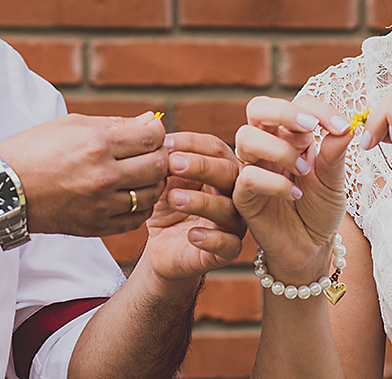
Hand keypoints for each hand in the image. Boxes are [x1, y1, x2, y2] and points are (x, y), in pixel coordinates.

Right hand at [0, 112, 167, 236]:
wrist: (4, 189)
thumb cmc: (35, 150)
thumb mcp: (73, 125)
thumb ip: (117, 123)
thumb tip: (153, 121)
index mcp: (97, 144)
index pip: (152, 137)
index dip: (157, 132)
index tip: (150, 133)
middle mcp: (103, 176)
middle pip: (157, 166)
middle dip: (160, 156)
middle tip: (151, 153)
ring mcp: (100, 205)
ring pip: (151, 194)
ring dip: (153, 182)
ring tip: (142, 173)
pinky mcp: (96, 226)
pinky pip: (136, 219)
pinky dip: (140, 206)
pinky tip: (131, 194)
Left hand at [142, 131, 245, 281]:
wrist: (163, 247)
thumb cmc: (167, 207)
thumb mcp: (164, 181)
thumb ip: (166, 163)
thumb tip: (158, 139)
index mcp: (222, 169)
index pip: (216, 148)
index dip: (192, 143)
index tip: (164, 143)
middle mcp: (234, 193)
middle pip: (229, 173)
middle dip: (201, 166)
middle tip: (173, 163)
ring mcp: (234, 222)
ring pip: (228, 209)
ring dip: (201, 201)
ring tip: (174, 198)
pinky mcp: (228, 251)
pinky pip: (228, 245)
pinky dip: (211, 238)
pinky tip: (192, 234)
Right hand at [232, 96, 353, 281]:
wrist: (310, 248)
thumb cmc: (319, 210)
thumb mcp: (334, 181)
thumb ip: (335, 155)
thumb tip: (347, 126)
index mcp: (290, 136)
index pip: (296, 105)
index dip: (318, 109)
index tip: (343, 126)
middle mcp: (267, 146)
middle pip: (258, 108)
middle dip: (284, 111)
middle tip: (311, 127)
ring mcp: (251, 168)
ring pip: (245, 136)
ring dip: (279, 149)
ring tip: (303, 169)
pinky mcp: (243, 195)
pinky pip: (247, 177)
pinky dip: (275, 183)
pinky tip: (294, 194)